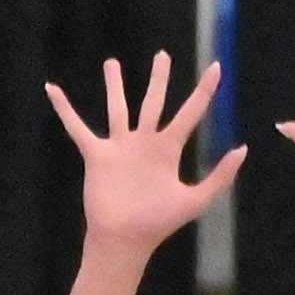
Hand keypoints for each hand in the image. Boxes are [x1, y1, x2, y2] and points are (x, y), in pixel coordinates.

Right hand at [50, 51, 242, 253]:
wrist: (124, 240)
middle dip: (158, 78)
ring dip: (114, 85)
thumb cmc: (158, 224)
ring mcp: (120, 147)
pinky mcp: (97, 155)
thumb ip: (220, 176)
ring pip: (118, 108)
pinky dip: (64, 109)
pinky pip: (78, 127)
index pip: (190, 113)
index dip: (204, 91)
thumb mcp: (195, 200)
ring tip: (111, 63)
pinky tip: (52, 90)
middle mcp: (145, 143)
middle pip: (154, 101)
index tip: (215, 68)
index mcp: (168, 150)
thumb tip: (242, 148)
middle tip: (162, 55)